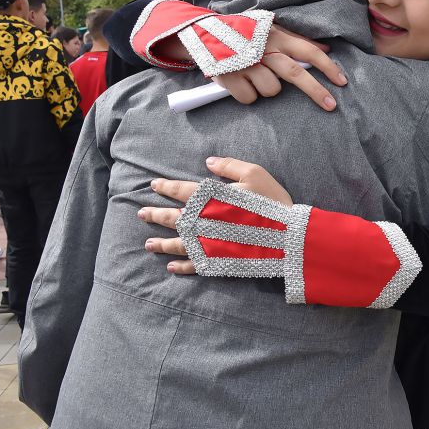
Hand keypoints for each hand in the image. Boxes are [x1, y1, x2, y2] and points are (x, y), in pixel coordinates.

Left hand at [140, 157, 293, 274]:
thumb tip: (208, 162)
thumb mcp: (254, 174)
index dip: (165, 187)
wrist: (286, 235)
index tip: (153, 185)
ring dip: (161, 243)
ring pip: (177, 243)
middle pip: (172, 217)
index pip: (181, 190)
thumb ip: (229, 166)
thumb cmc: (272, 202)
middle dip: (155, 215)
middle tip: (141, 214)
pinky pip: (193, 265)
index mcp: (210, 198)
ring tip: (148, 244)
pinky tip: (170, 267)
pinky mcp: (216, 260)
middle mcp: (202, 221)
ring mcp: (207, 243)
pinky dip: (180, 267)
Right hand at [213, 26, 347, 107]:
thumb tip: (327, 49)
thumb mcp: (271, 29)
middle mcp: (264, 49)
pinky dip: (248, 95)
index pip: (308, 51)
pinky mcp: (229, 76)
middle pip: (295, 73)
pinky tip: (241, 83)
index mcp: (277, 37)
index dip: (327, 67)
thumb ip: (297, 40)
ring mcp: (246, 64)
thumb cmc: (246, 34)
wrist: (202, 33)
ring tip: (255, 77)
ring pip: (272, 90)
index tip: (342, 82)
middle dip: (316, 91)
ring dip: (268, 89)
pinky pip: (250, 98)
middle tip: (331, 106)